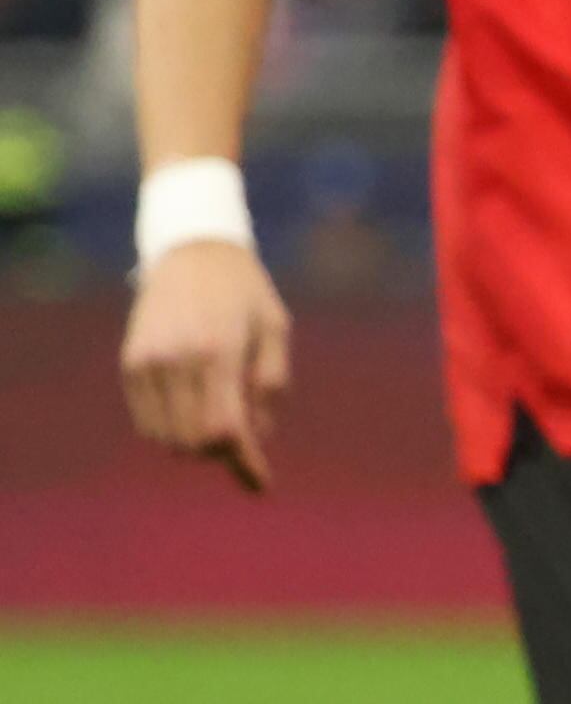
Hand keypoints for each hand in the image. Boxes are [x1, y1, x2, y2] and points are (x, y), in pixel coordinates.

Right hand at [121, 241, 290, 492]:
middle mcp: (178, 360)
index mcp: (220, 351)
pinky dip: (171, 429)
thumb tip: (257, 435)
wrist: (192, 251)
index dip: (244, 462)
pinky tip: (193, 407)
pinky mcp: (130, 364)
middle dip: (224, 451)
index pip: (225, 429)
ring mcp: (148, 363)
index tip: (262, 485)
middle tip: (245, 437)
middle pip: (196, 441)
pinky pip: (147, 422)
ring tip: (221, 413)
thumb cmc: (245, 291)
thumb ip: (271, 382)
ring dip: (197, 442)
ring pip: (168, 438)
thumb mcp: (275, 328)